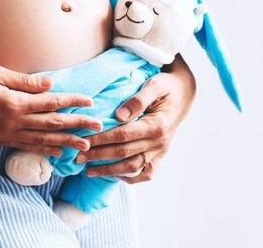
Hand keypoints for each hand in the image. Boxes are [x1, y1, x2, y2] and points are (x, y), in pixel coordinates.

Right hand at [0, 64, 102, 156]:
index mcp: (13, 103)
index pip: (50, 103)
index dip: (72, 102)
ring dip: (65, 143)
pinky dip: (44, 150)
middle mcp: (12, 122)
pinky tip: (56, 152)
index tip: (90, 102)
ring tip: (84, 147)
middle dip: (77, 126)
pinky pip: (26, 146)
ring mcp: (5, 134)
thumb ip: (23, 81)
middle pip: (52, 124)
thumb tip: (49, 84)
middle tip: (97, 128)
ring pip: (42, 140)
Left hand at [80, 55, 195, 182]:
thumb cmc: (166, 86)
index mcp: (156, 125)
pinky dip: (130, 177)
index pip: (122, 135)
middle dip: (98, 156)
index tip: (83, 141)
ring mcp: (160, 151)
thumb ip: (138, 99)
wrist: (184, 94)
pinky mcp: (160, 156)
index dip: (101, 139)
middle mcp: (159, 142)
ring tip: (89, 171)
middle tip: (78, 157)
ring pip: (132, 167)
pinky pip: (146, 173)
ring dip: (109, 171)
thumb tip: (120, 115)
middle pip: (123, 153)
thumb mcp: (155, 85)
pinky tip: (113, 175)